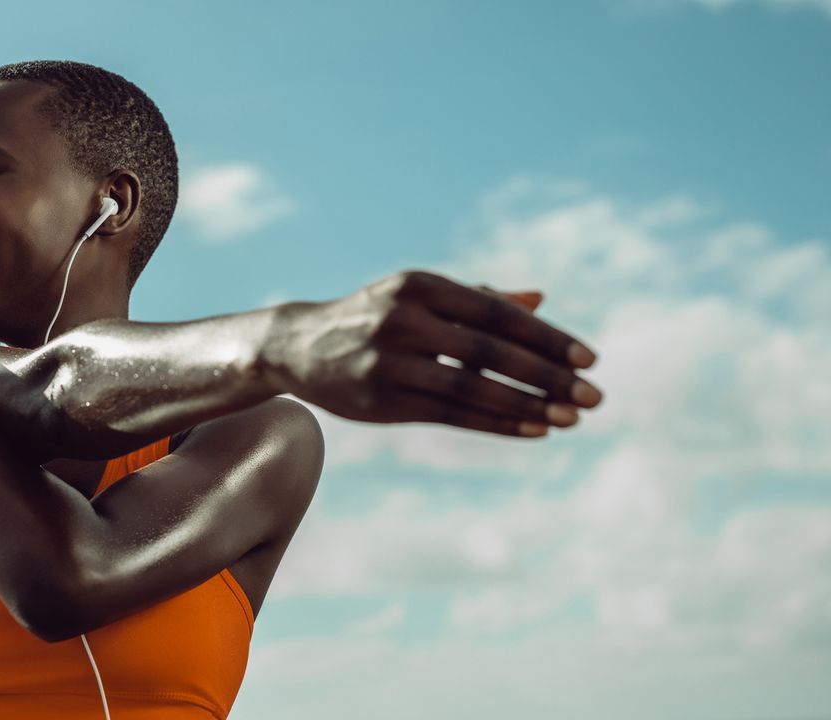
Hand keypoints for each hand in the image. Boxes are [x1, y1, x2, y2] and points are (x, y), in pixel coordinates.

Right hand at [267, 270, 600, 436]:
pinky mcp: (382, 400)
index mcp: (421, 285)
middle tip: (594, 396)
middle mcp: (404, 320)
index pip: (498, 312)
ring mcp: (389, 362)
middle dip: (548, 376)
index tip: (590, 359)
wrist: (300, 346)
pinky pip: (451, 415)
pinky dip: (497, 423)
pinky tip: (534, 429)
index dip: (547, 336)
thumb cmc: (374, 316)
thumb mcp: (420, 296)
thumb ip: (479, 298)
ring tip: (571, 419)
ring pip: (473, 389)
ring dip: (528, 406)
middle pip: (491, 352)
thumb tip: (542, 299)